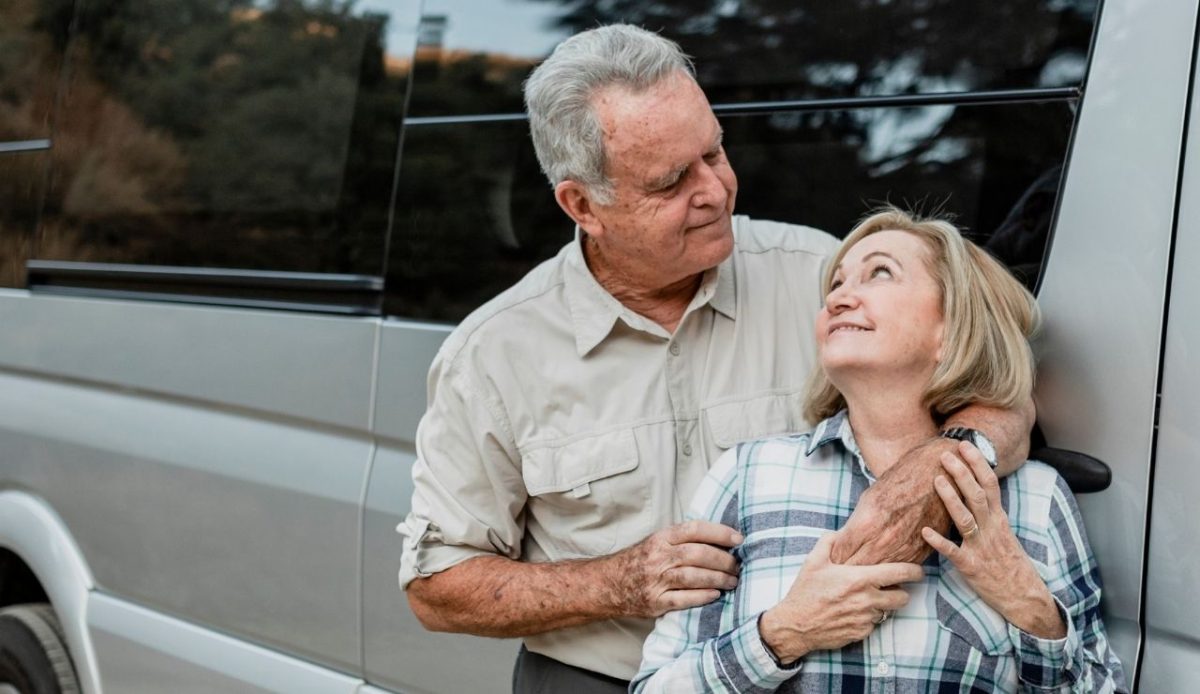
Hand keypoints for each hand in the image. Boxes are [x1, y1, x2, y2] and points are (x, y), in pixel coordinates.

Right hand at [611, 520, 742, 617]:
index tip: (739, 539)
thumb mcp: (657, 542)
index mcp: (661, 538)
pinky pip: (684, 599)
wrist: (608, 584)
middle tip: (738, 565)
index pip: (695, 529)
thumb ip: (683, 539)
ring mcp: (656, 580)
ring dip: (719, 579)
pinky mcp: (655, 601)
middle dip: (724, 560)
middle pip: (698, 554)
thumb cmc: (640, 561)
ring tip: (733, 581)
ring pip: (694, 577)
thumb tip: (721, 539)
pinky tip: (716, 594)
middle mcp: (658, 557)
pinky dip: (703, 596)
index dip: (720, 533)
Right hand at [759, 532, 923, 663]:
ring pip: (888, 611)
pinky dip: (869, 618)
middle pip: (903, 597)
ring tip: (867, 598)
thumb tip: (839, 532)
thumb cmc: (805, 592)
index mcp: (859, 579)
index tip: (918, 570)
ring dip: (883, 605)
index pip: (899, 574)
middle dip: (901, 591)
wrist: (795, 625)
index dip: (914, 571)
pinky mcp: (861, 633)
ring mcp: (865, 619)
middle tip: (891, 587)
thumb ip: (829, 542)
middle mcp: (867, 600)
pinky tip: (853, 611)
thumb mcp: (813, 561)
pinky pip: (874, 624)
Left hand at [830, 438, 954, 564]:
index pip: (840, 555)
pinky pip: (898, 572)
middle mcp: (884, 541)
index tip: (834, 558)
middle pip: (856, 569)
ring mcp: (903, 550)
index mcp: (866, 524)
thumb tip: (842, 545)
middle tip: (843, 568)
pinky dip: (890, 571)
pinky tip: (885, 564)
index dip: (835, 558)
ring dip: (868, 574)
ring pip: (878, 576)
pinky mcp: (919, 555)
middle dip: (847, 569)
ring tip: (862, 569)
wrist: (933, 476)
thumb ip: (854, 526)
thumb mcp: (867, 500)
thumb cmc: (898, 483)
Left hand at [921, 441, 1065, 639]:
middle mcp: (991, 529)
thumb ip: (987, 511)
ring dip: (951, 499)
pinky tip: (925, 532)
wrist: (1024, 596)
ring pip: (966, 519)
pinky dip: (939, 542)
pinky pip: (954, 552)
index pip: (990, 484)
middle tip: (946, 454)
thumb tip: (971, 487)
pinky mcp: (970, 566)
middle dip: (962, 474)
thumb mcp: (1002, 532)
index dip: (977, 464)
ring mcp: (981, 547)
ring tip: (937, 480)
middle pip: (978, 496)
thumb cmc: (1009, 562)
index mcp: (999, 519)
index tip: (965, 445)